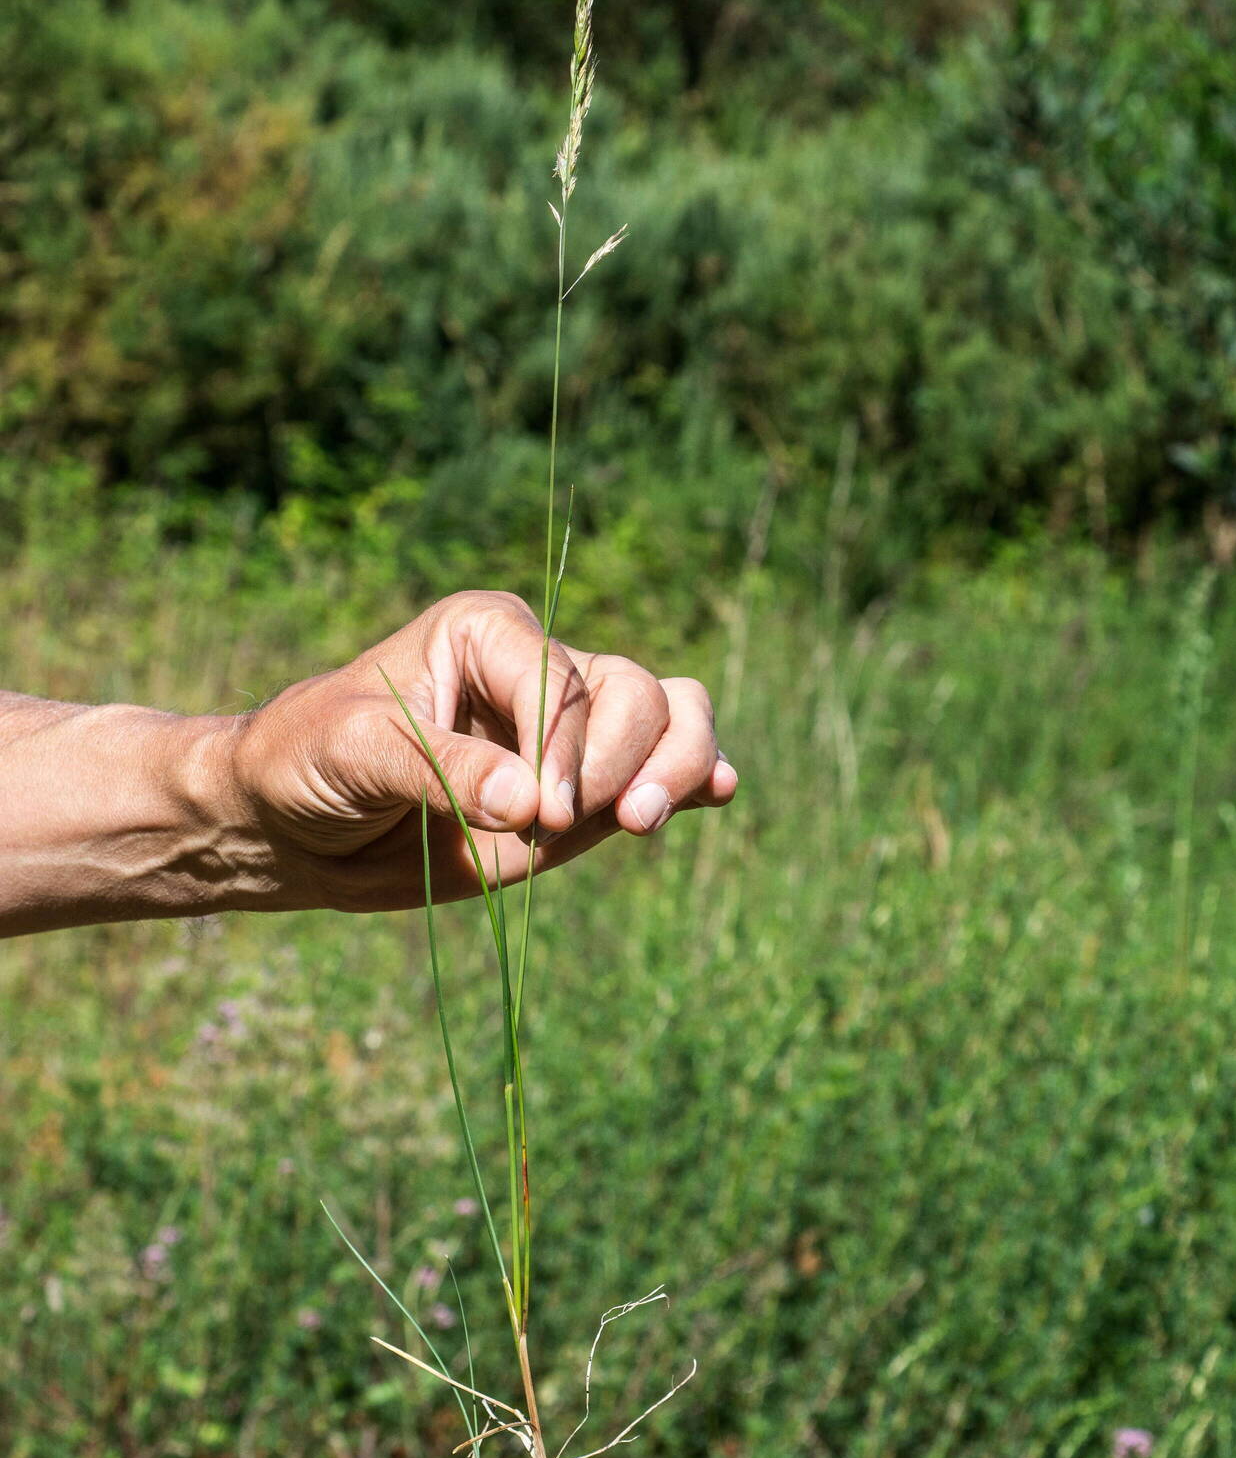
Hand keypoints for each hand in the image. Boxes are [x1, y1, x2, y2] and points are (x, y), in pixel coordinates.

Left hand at [228, 590, 737, 910]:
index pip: (562, 680)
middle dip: (624, 761)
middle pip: (635, 694)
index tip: (541, 815)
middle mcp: (539, 669)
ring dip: (675, 768)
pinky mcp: (582, 787)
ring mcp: (569, 732)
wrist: (299, 824)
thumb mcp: (357, 753)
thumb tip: (531, 803)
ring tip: (643, 821)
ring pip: (667, 719)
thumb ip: (443, 771)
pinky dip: (695, 778)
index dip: (565, 747)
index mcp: (486, 632)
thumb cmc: (310, 763)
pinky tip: (715, 795)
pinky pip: (662, 763)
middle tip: (584, 825)